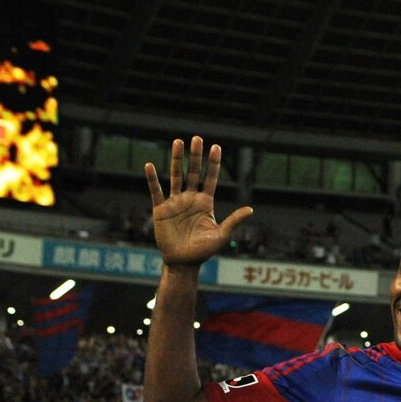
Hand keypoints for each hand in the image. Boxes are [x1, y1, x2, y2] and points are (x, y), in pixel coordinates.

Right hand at [144, 136, 253, 267]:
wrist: (183, 262)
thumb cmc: (203, 251)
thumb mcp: (221, 236)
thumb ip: (233, 221)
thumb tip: (250, 209)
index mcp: (205, 203)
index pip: (210, 178)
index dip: (213, 163)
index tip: (216, 147)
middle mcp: (190, 198)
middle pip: (194, 172)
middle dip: (196, 156)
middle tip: (197, 138)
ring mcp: (175, 202)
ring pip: (176, 176)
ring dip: (176, 159)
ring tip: (177, 142)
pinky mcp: (161, 209)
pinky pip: (156, 191)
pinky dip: (152, 179)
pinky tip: (149, 166)